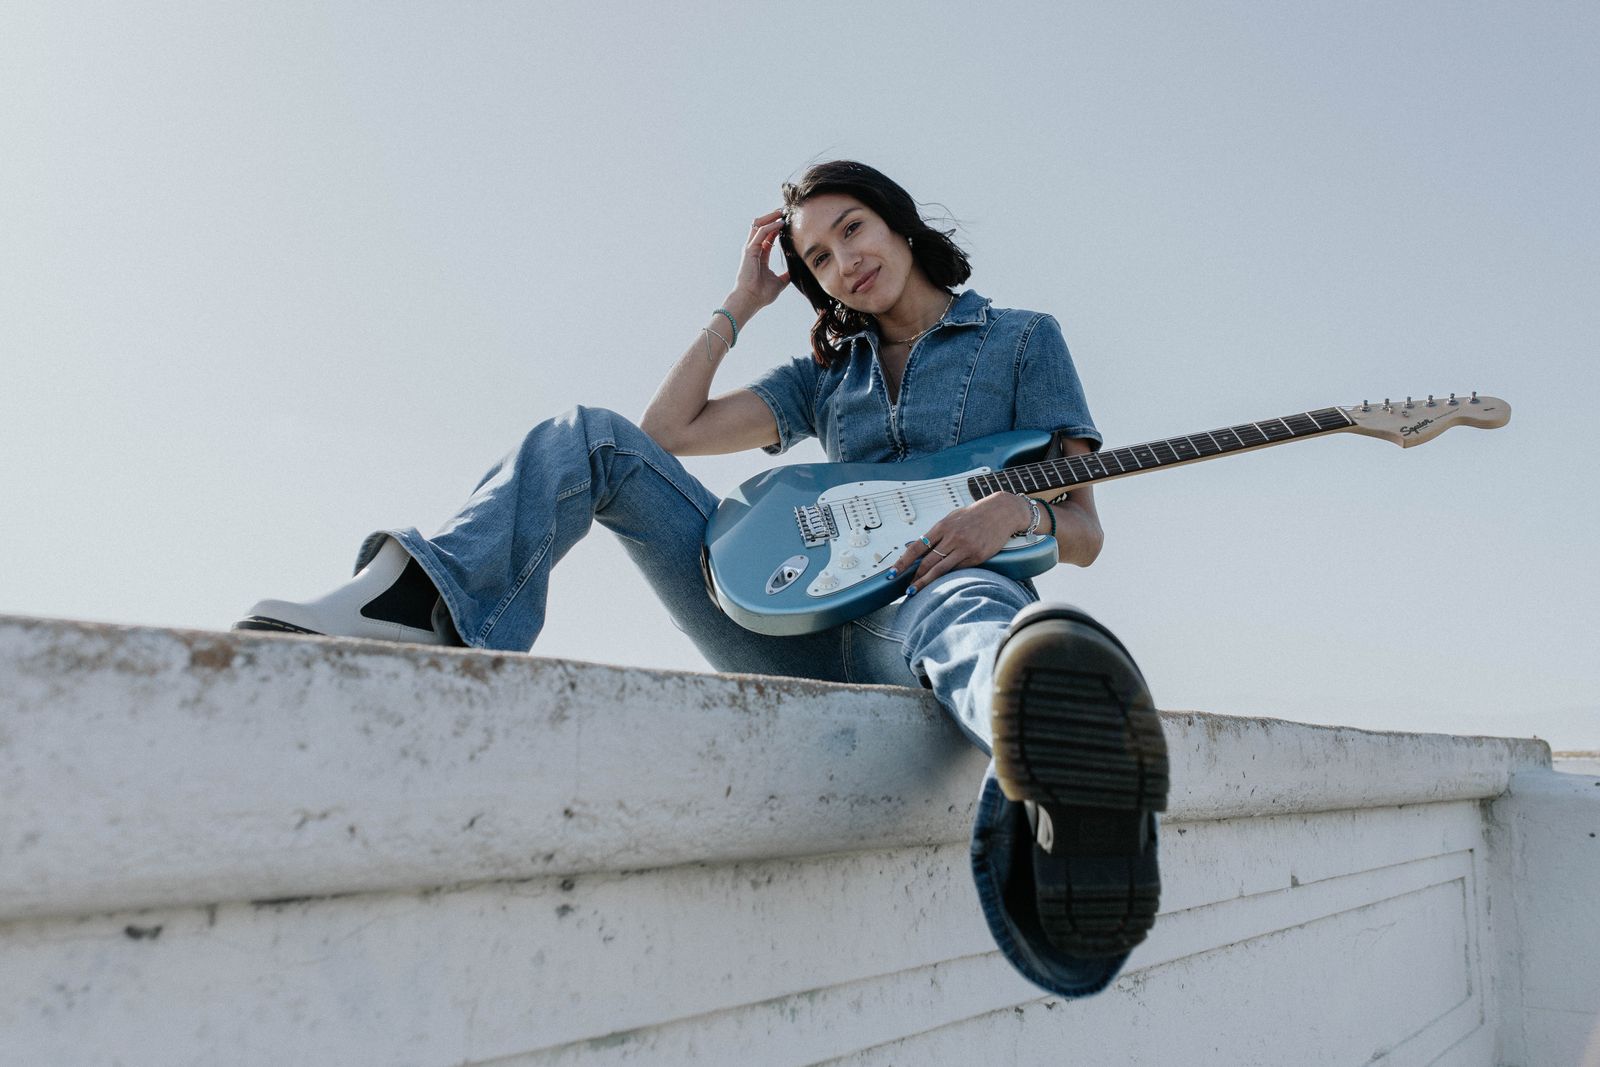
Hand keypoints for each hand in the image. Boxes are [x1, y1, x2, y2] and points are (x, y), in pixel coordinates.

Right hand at [727, 209, 790, 315]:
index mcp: (760, 256)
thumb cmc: (761, 294)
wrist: (750, 300)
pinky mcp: (749, 250)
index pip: (768, 236)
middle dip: (772, 217)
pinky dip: (771, 226)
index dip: (777, 227)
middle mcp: (753, 250)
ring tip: (782, 212)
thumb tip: (794, 273)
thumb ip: (785, 276)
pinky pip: (761, 233)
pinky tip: (781, 223)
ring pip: (759, 225)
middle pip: (761, 227)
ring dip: (770, 217)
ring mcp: (750, 248)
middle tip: (784, 211)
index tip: (788, 221)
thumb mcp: (779, 283)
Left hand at [889, 492, 1035, 592]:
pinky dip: (946, 579)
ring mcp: (965, 548)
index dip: (902, 562)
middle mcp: (952, 537)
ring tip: (914, 592)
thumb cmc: (975, 515)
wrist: (1001, 512)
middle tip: (905, 588)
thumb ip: (937, 533)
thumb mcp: (952, 518)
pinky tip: (939, 585)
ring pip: (940, 570)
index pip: (916, 547)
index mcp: (942, 526)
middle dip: (913, 577)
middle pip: (927, 562)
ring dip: (925, 583)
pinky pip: (957, 571)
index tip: (891, 573)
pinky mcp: (977, 557)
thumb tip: (919, 547)